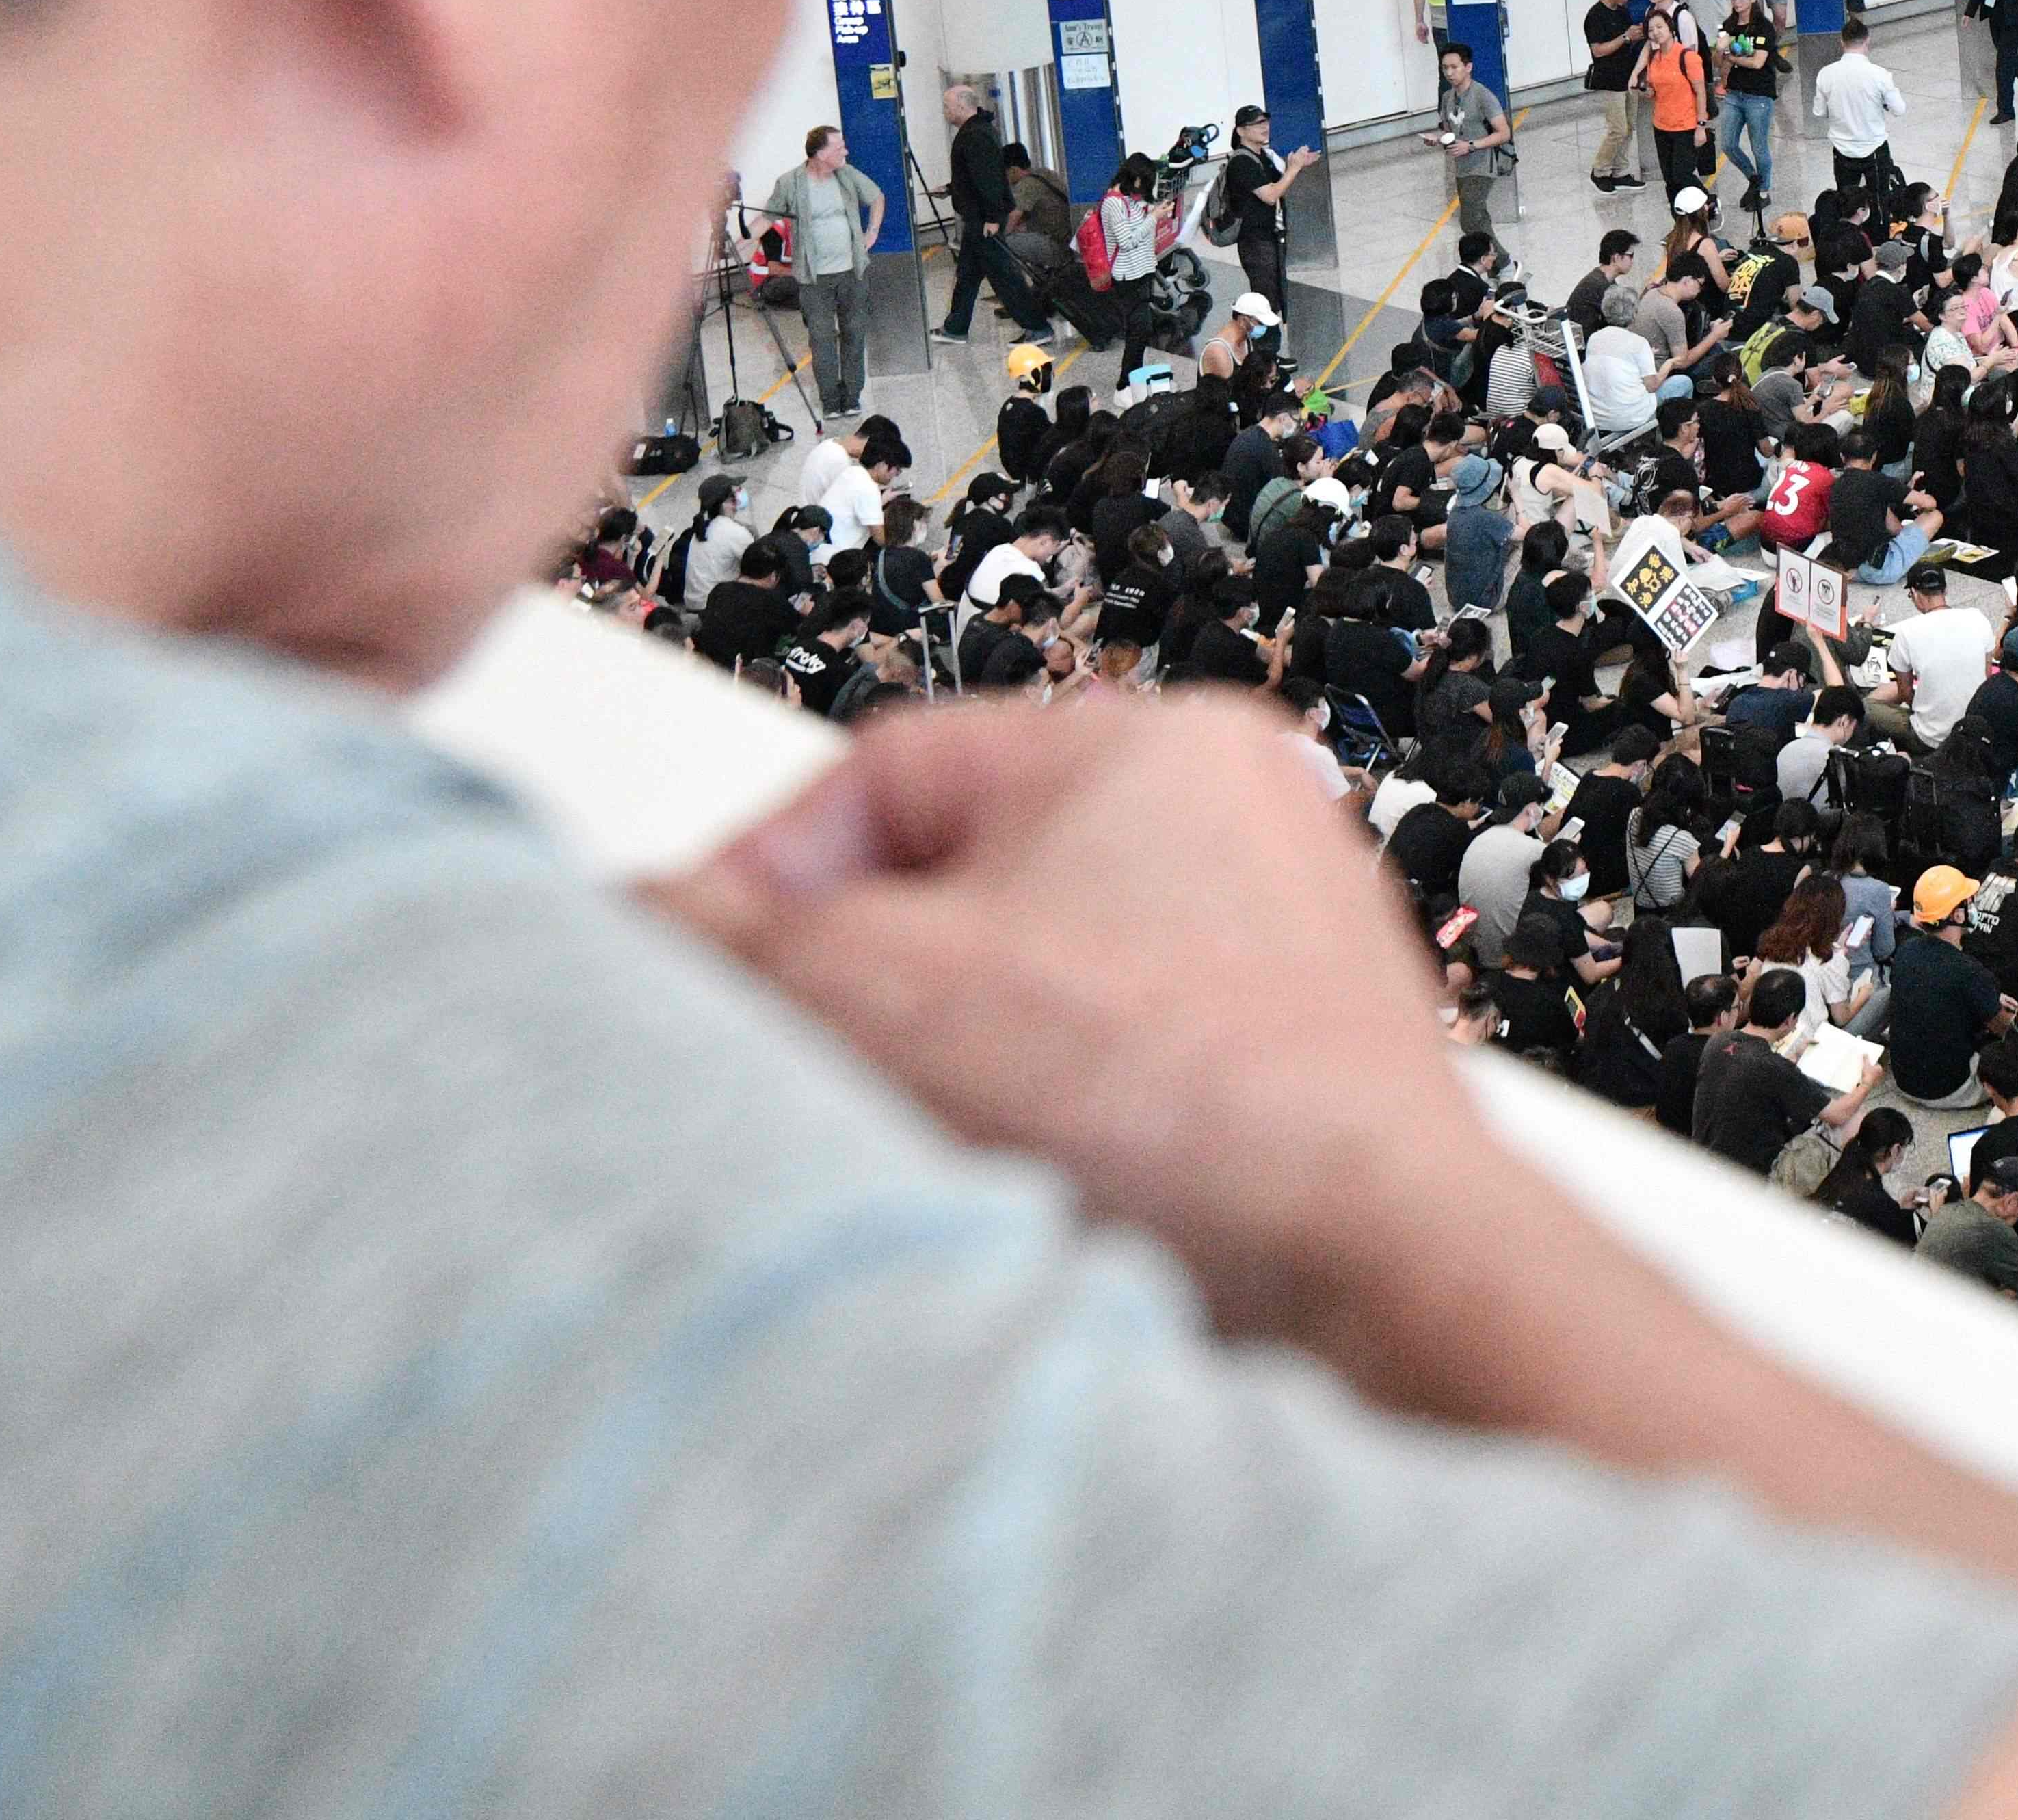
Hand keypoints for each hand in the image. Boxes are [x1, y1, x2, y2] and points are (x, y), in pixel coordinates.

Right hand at [658, 694, 1493, 1343]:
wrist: (1382, 1273)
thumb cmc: (1195, 1108)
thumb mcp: (875, 988)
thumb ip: (725, 932)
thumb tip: (635, 909)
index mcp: (1151, 743)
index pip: (879, 768)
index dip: (765, 872)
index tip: (706, 963)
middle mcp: (1241, 824)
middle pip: (956, 890)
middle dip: (868, 985)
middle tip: (818, 1069)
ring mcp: (1284, 953)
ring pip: (1035, 1000)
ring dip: (960, 1075)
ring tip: (943, 1150)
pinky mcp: (1301, 1075)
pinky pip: (1124, 1088)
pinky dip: (1060, 1139)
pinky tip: (1038, 1201)